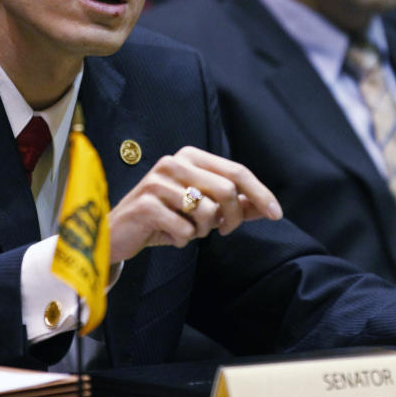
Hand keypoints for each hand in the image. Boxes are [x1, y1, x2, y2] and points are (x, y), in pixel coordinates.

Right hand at [107, 146, 282, 262]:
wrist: (118, 233)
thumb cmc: (164, 218)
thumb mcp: (201, 210)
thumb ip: (233, 206)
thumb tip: (266, 208)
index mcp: (190, 156)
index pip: (236, 171)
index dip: (260, 193)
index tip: (277, 214)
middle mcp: (174, 162)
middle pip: (227, 191)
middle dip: (232, 218)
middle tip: (223, 232)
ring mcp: (158, 181)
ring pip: (207, 211)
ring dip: (203, 230)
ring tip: (185, 229)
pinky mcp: (146, 204)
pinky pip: (186, 230)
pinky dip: (182, 240)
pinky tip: (167, 235)